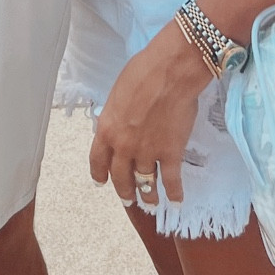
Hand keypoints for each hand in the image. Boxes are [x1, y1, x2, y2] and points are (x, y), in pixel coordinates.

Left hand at [88, 20, 210, 206]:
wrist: (170, 71)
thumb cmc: (143, 72)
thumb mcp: (118, 93)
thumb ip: (117, 115)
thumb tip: (122, 123)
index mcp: (107, 129)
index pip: (97, 160)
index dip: (99, 174)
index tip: (100, 182)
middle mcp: (123, 147)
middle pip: (121, 178)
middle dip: (124, 191)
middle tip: (128, 199)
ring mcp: (147, 153)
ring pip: (145, 183)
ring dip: (148, 196)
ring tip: (150, 203)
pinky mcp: (170, 154)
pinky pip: (171, 180)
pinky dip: (174, 193)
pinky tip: (176, 200)